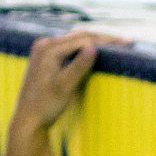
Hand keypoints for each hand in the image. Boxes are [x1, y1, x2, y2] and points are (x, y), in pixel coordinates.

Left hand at [9, 30, 128, 137]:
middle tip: (127, 42)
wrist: (28, 119)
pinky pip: (70, 47)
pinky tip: (98, 50)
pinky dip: (86, 48)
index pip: (83, 38)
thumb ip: (78, 67)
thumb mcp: (64, 87)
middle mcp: (45, 44)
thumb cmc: (45, 106)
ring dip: (96, 41)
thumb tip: (93, 48)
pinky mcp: (47, 58)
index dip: (106, 40)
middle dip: (104, 38)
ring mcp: (45, 50)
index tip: (126, 43)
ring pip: (76, 40)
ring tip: (117, 44)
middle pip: (80, 35)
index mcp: (48, 49)